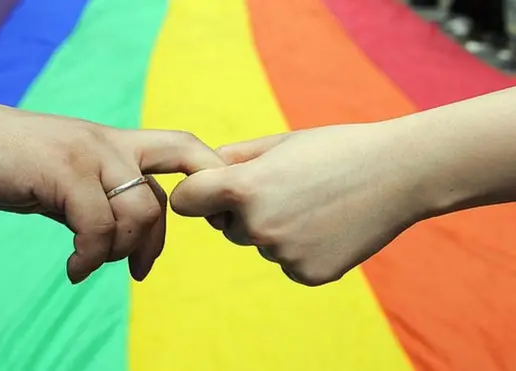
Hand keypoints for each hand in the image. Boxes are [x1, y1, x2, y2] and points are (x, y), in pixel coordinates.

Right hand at [0, 97, 224, 282]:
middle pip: (169, 187)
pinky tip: (74, 269)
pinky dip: (91, 257)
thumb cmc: (12, 160)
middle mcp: (111, 144)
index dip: (207, 178)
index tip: (202, 220)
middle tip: (141, 269)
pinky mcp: (63, 170)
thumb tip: (121, 238)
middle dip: (161, 238)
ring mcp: (89, 154)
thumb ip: (98, 200)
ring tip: (90, 264)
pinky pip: (97, 226)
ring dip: (119, 252)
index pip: (183, 149)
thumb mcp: (66, 180)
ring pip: (138, 213)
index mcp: (116, 143)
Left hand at [171, 123, 423, 285]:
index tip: (210, 190)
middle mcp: (258, 226)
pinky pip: (286, 262)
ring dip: (273, 229)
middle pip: (224, 226)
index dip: (196, 194)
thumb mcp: (278, 143)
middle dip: (241, 211)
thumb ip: (232, 159)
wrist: (399, 173)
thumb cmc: (335, 149)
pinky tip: (327, 226)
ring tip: (313, 204)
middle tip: (285, 190)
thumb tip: (200, 173)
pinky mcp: (307, 275)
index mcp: (243, 188)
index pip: (185, 201)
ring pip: (259, 243)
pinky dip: (299, 248)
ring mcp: (283, 255)